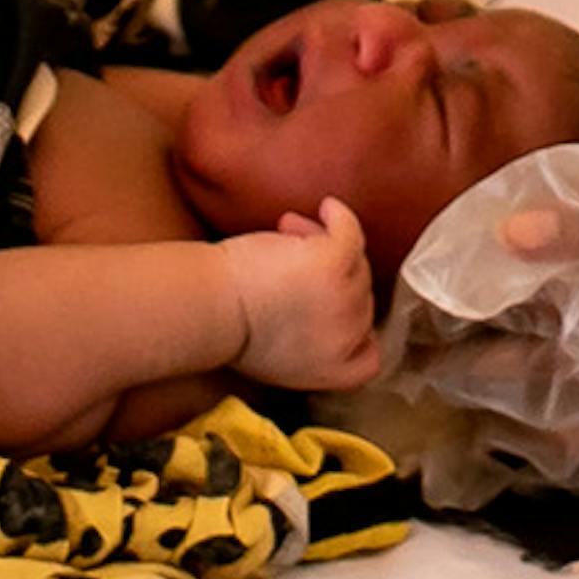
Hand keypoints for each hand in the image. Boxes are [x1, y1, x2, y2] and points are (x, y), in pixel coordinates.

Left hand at [213, 201, 382, 391]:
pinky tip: (327, 209)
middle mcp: (346, 338)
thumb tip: (317, 317)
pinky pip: (350, 232)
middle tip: (294, 257)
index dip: (359, 331)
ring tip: (287, 232)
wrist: (210, 310)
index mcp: (331, 370)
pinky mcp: (334, 264)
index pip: (368, 356)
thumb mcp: (277, 361)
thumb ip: (309, 349)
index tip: (338, 307)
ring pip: (352, 261)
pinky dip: (339, 217)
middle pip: (359, 297)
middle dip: (330, 276)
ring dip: (321, 242)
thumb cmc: (226, 329)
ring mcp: (344, 299)